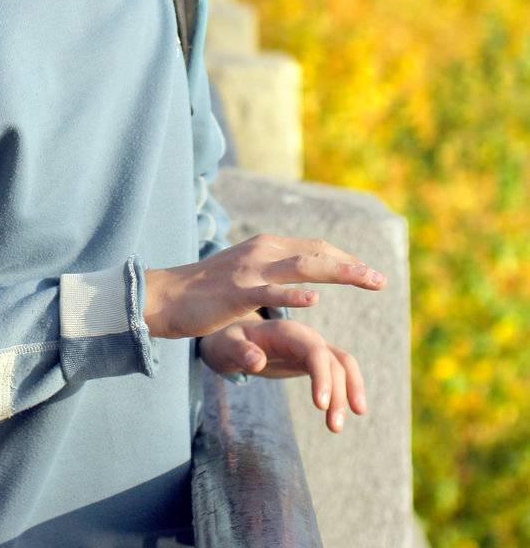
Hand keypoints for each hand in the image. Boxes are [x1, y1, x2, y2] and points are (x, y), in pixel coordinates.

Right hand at [143, 234, 385, 339]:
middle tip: (381, 280)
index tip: (370, 274)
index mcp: (266, 247)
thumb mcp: (245, 273)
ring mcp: (249, 271)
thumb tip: (299, 281)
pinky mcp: (236, 292)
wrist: (166, 295)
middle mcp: (262, 252)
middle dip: (352, 266)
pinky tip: (315, 300)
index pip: (315, 247)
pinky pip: (270, 293)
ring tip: (366, 280)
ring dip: (339, 272)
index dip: (345, 259)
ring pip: (303, 266)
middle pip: (317, 253)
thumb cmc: (206, 291)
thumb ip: (272, 273)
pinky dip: (294, 295)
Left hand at [198, 317, 366, 434]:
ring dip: (349, 393)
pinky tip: (352, 411)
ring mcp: (312, 346)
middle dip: (338, 393)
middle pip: (333, 361)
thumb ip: (240, 351)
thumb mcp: (227, 345)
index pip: (314, 350)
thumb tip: (258, 362)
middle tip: (334, 427)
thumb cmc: (229, 341)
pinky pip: (340, 371)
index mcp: (286, 330)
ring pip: (342, 365)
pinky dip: (349, 388)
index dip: (322, 376)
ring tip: (338, 426)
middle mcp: (305, 336)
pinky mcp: (314, 359)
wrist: (233, 339)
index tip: (320, 405)